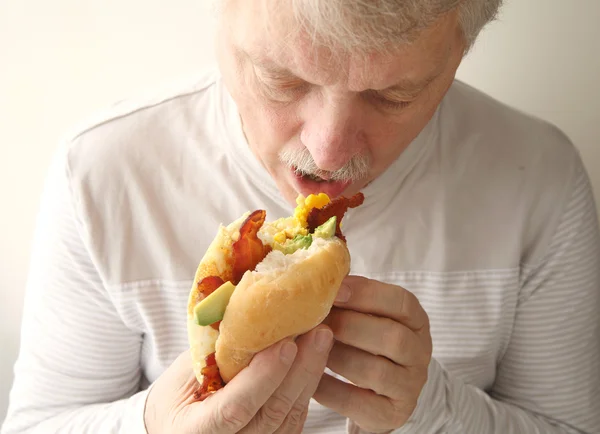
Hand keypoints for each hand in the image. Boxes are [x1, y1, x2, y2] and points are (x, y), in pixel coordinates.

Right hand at [144, 325, 333, 433]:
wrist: (179, 423)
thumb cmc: (178, 393)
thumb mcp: (184, 371)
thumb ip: (214, 352)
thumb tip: (249, 309)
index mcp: (195, 431)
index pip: (235, 408)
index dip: (263, 377)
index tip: (286, 345)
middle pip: (272, 412)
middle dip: (300, 370)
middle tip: (318, 332)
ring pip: (290, 415)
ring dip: (311, 373)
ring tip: (323, 337)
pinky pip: (296, 415)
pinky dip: (308, 383)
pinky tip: (317, 355)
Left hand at [315, 276, 431, 432]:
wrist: (377, 393)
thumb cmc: (365, 341)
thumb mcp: (368, 316)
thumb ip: (350, 298)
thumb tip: (317, 275)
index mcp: (415, 320)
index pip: (401, 302)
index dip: (367, 294)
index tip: (335, 290)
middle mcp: (420, 353)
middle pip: (392, 337)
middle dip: (349, 327)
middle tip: (316, 321)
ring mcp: (410, 386)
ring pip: (375, 372)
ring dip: (337, 357)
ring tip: (310, 348)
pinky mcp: (393, 414)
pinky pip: (359, 403)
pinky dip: (330, 389)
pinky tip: (311, 378)